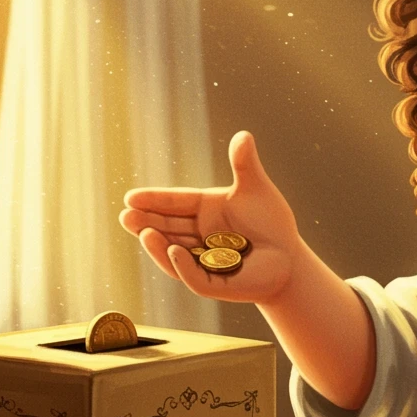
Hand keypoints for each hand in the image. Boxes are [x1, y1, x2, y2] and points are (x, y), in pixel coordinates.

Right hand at [119, 130, 300, 304]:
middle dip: (146, 222)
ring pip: (173, 253)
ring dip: (158, 244)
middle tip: (126, 216)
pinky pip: (194, 275)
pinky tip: (173, 250)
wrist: (291, 258)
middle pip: (167, 227)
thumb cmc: (272, 222)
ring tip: (143, 232)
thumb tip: (244, 134)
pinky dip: (183, 265)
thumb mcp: (256, 189)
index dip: (153, 200)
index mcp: (204, 210)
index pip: (174, 203)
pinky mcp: (214, 282)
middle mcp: (198, 235)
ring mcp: (203, 260)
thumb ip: (245, 164)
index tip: (130, 197)